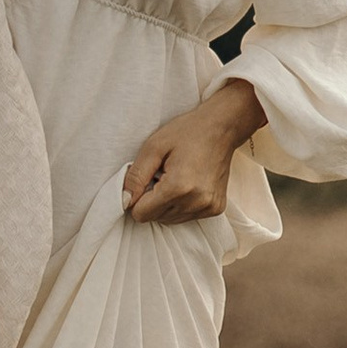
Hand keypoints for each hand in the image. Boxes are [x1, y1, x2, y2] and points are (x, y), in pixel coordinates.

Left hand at [124, 77, 264, 222]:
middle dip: (152, 200)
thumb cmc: (187, 132)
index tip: (146, 179)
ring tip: (175, 177)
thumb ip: (135, 176)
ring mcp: (208, 207)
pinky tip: (187, 183)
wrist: (222, 127)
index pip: (142, 214)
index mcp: (178, 187)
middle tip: (162, 174)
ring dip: (166, 203)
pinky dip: (181, 204)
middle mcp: (196, 202)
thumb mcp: (153, 146)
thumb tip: (124, 200)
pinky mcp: (216, 208)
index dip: (137, 198)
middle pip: (155, 218)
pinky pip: (186, 216)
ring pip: (170, 220)